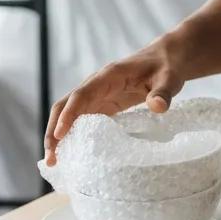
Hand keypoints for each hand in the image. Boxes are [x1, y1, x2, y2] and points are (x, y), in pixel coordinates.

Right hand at [44, 40, 185, 163]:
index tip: (59, 135)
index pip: (81, 95)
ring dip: (58, 135)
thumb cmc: (167, 67)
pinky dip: (72, 135)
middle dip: (54, 130)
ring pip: (69, 114)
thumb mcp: (169, 79)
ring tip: (54, 161)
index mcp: (108, 76)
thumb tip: (158, 107)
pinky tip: (71, 153)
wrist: (167, 59)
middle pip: (65, 106)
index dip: (69, 114)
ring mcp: (97, 95)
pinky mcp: (103, 104)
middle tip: (51, 158)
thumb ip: (163, 92)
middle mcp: (96, 85)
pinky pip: (82, 119)